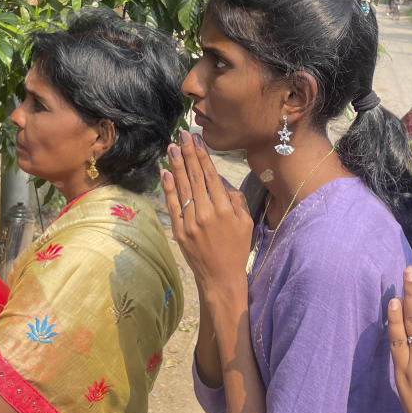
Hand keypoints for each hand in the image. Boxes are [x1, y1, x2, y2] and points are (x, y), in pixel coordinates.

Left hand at [161, 131, 253, 304]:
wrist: (221, 277)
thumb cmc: (237, 248)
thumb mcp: (246, 222)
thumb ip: (235, 199)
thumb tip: (220, 181)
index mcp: (225, 209)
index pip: (211, 176)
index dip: (203, 156)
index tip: (198, 140)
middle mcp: (207, 213)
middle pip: (195, 177)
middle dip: (188, 153)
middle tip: (182, 135)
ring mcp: (191, 223)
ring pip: (183, 188)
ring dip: (177, 165)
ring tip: (172, 147)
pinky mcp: (180, 231)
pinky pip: (173, 205)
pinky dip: (169, 188)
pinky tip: (165, 172)